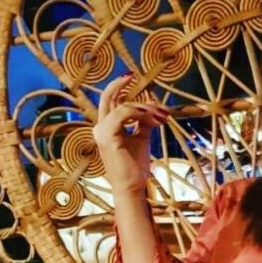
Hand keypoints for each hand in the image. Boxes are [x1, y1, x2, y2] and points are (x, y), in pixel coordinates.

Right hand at [92, 74, 170, 193]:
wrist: (132, 186)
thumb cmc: (135, 166)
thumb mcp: (142, 138)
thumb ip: (144, 122)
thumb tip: (153, 107)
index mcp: (106, 127)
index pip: (110, 101)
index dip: (120, 88)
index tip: (136, 80)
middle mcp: (100, 127)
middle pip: (107, 97)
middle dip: (120, 84)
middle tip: (134, 76)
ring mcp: (102, 132)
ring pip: (124, 106)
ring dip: (146, 108)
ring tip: (162, 116)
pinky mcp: (108, 137)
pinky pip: (124, 114)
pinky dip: (141, 114)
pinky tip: (155, 120)